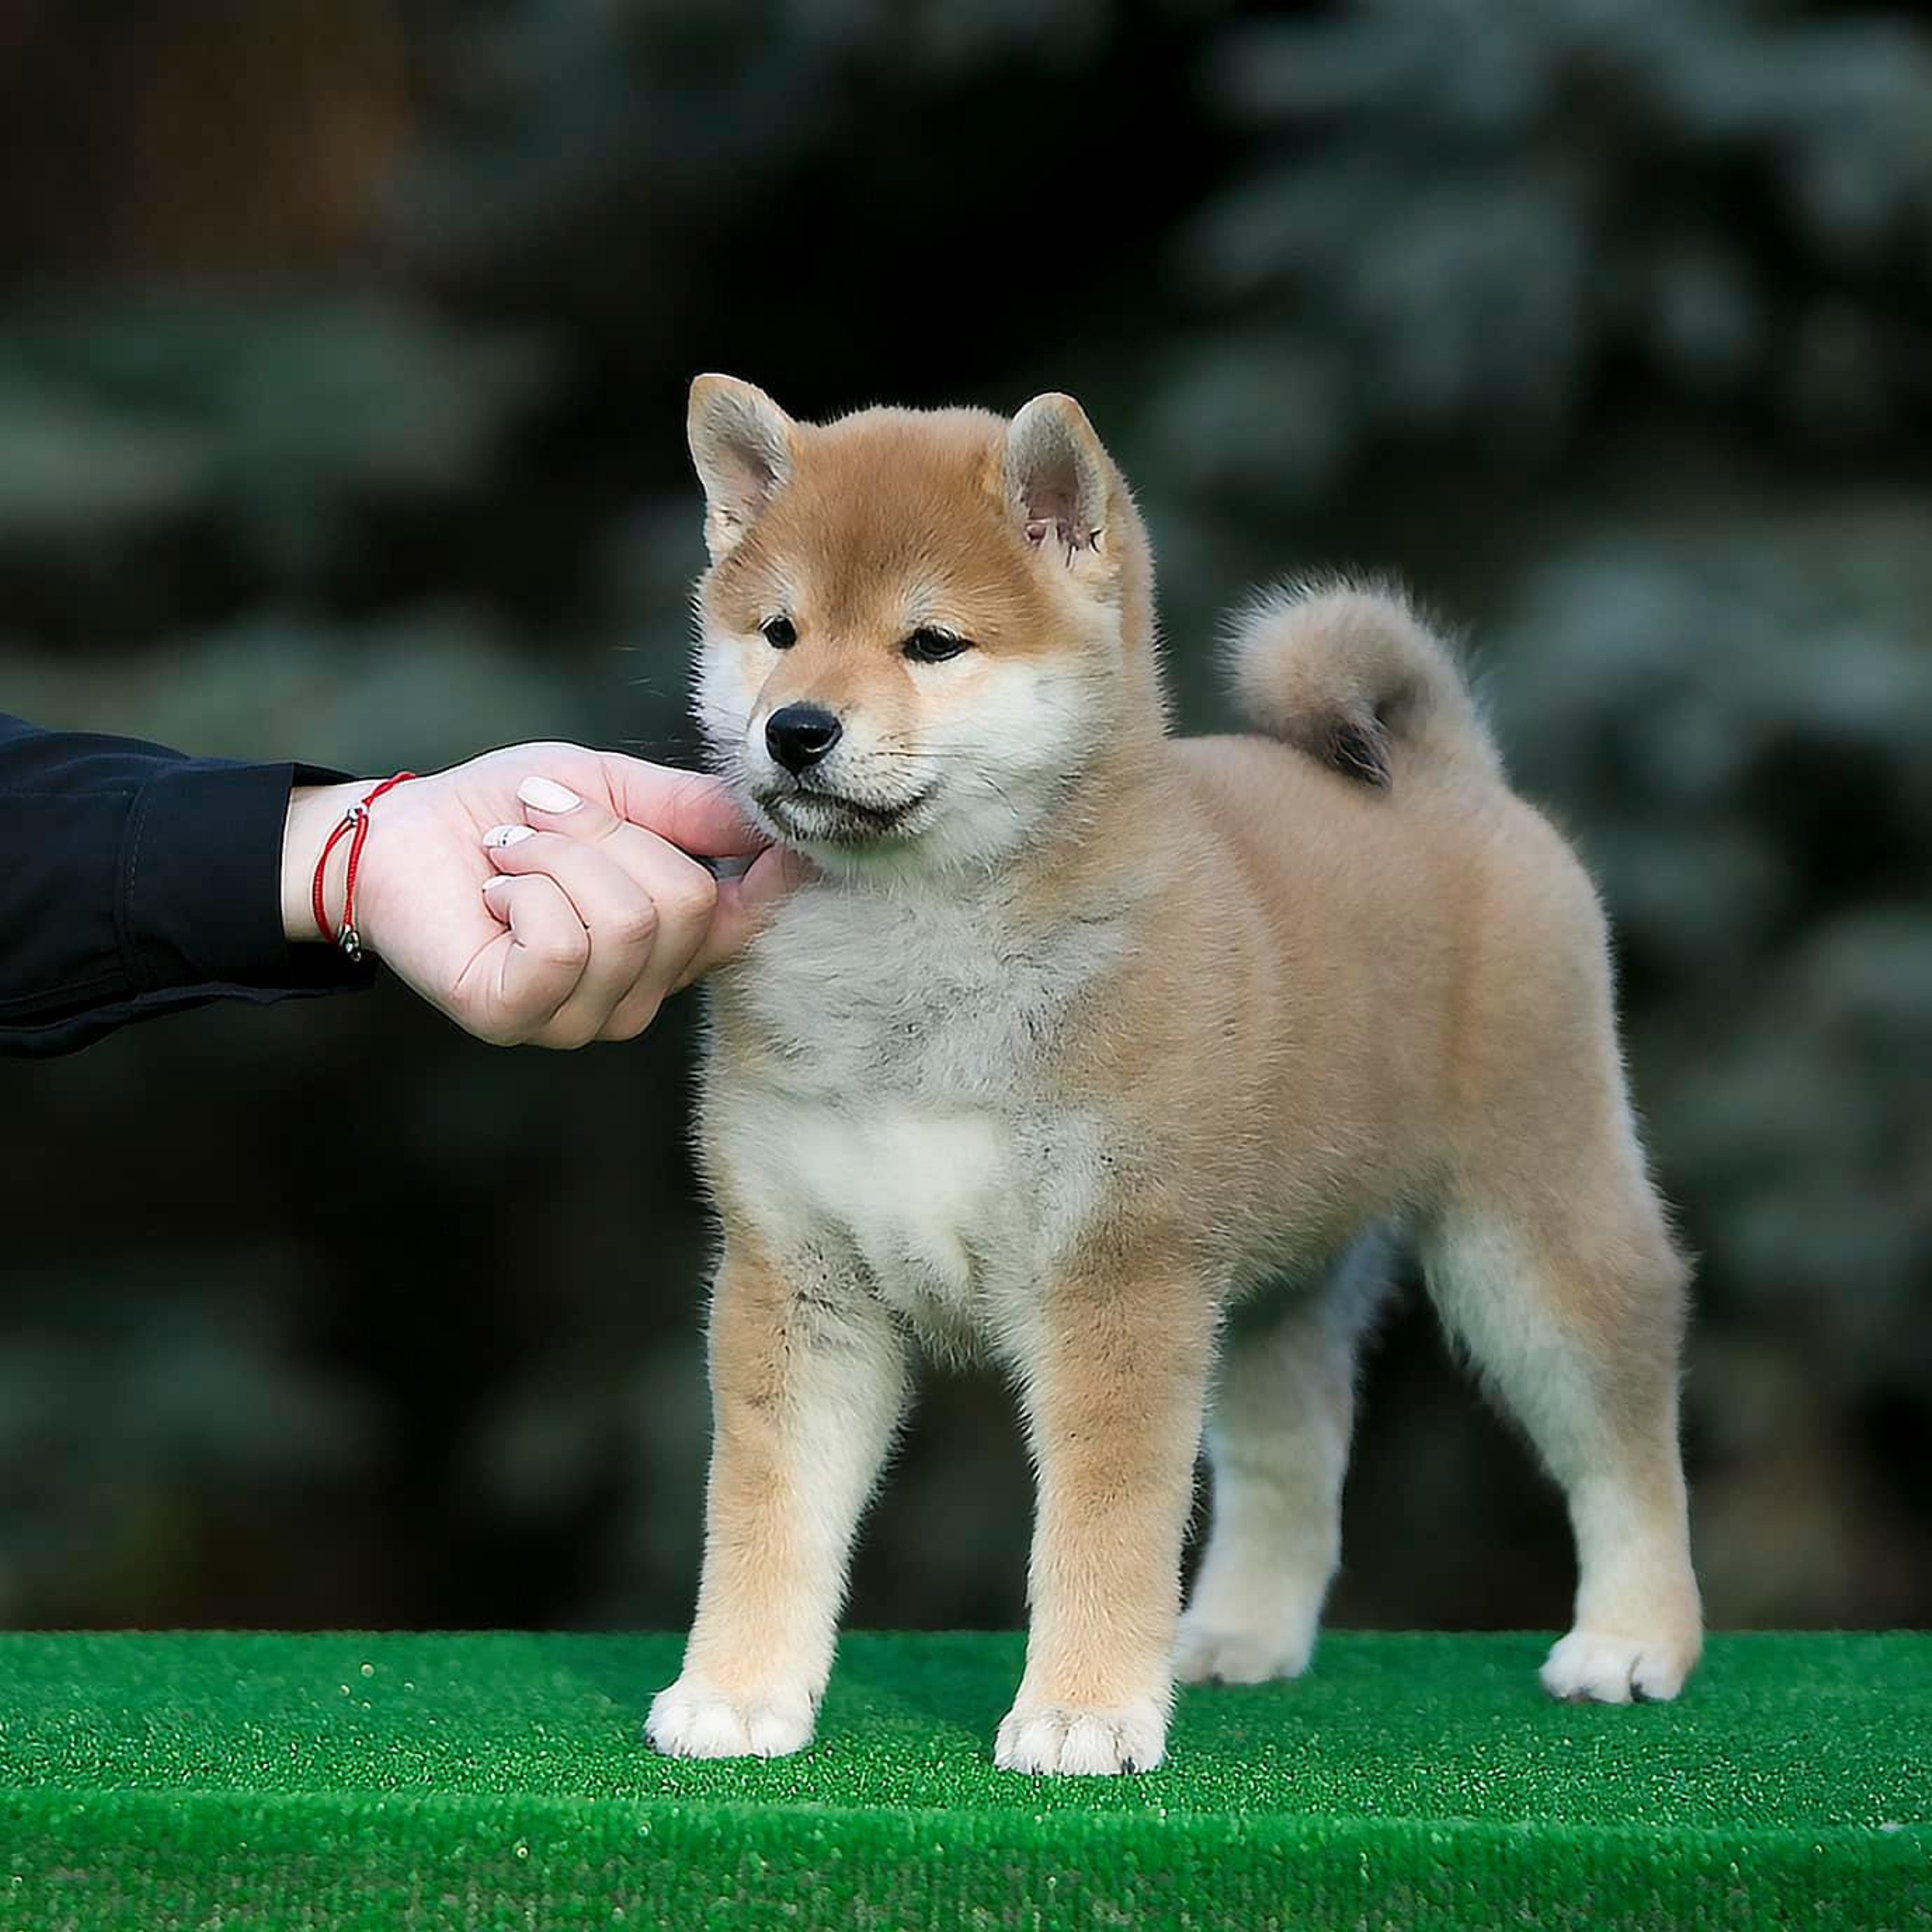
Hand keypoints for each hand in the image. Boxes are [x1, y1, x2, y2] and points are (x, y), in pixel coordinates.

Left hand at [282, 744, 801, 1045]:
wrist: (401, 832)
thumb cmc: (506, 812)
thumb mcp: (611, 789)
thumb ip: (689, 809)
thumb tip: (768, 818)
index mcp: (669, 942)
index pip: (747, 924)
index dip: (770, 881)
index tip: (785, 842)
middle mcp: (637, 994)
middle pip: (684, 905)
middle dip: (609, 834)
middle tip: (544, 818)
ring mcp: (580, 1017)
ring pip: (626, 923)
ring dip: (556, 855)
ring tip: (509, 851)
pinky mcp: (517, 1017)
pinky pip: (564, 945)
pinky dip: (526, 888)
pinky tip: (495, 891)